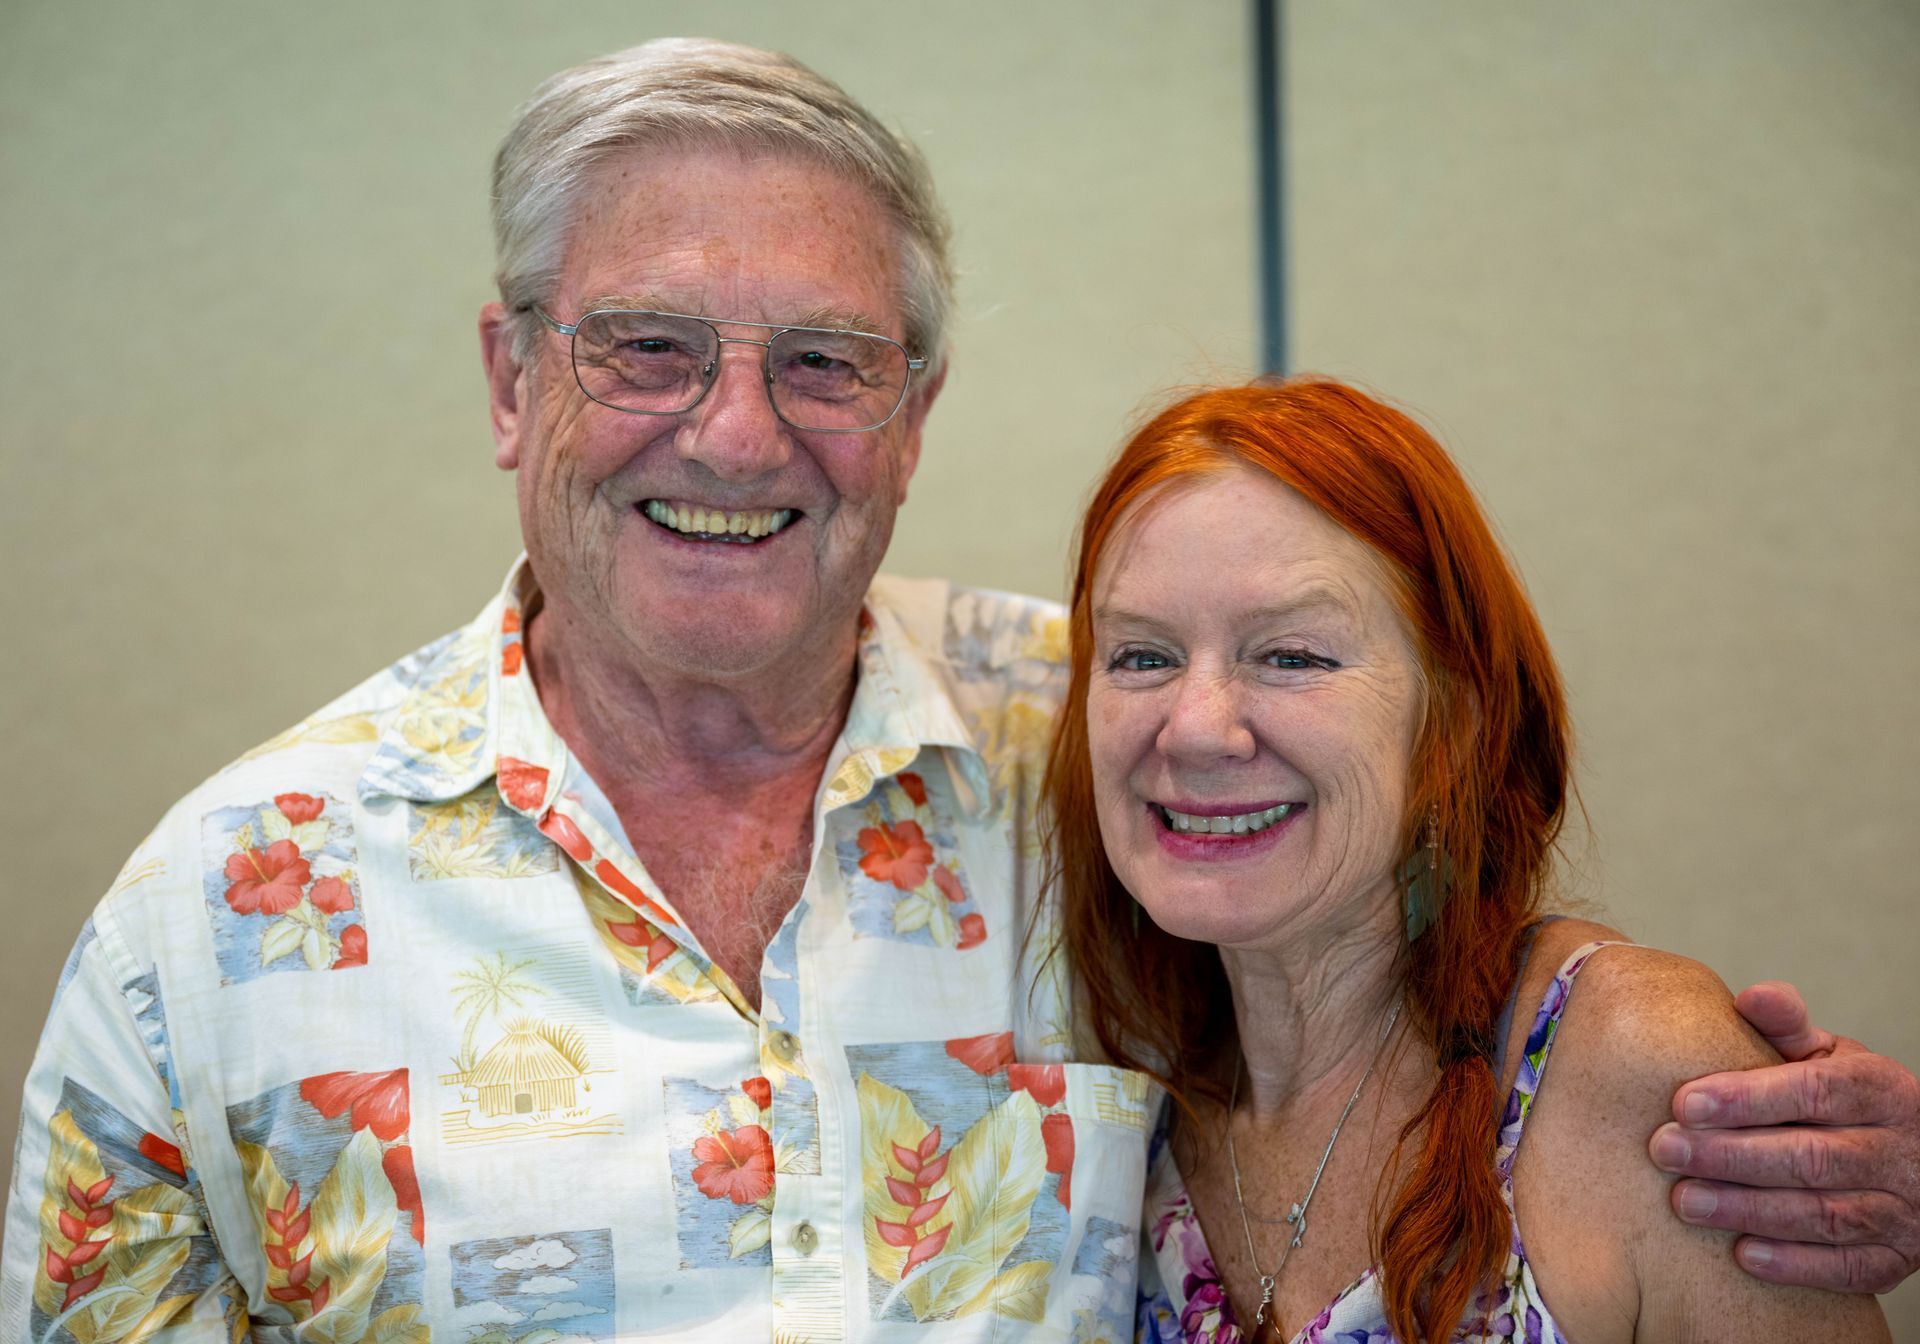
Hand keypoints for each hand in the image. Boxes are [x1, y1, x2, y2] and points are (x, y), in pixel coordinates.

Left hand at [1648, 980, 1919, 1291]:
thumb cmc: (1851, 1101)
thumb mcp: (1831, 1057)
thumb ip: (1788, 1029)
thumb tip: (1752, 997)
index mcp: (1880, 1090)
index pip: (1814, 1092)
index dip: (1747, 1099)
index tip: (1684, 1103)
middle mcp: (1898, 1150)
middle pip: (1812, 1157)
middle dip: (1731, 1156)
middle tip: (1664, 1150)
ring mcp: (1903, 1210)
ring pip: (1824, 1215)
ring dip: (1749, 1210)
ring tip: (1685, 1202)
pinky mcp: (1896, 1259)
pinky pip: (1848, 1269)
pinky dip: (1796, 1264)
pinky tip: (1742, 1255)